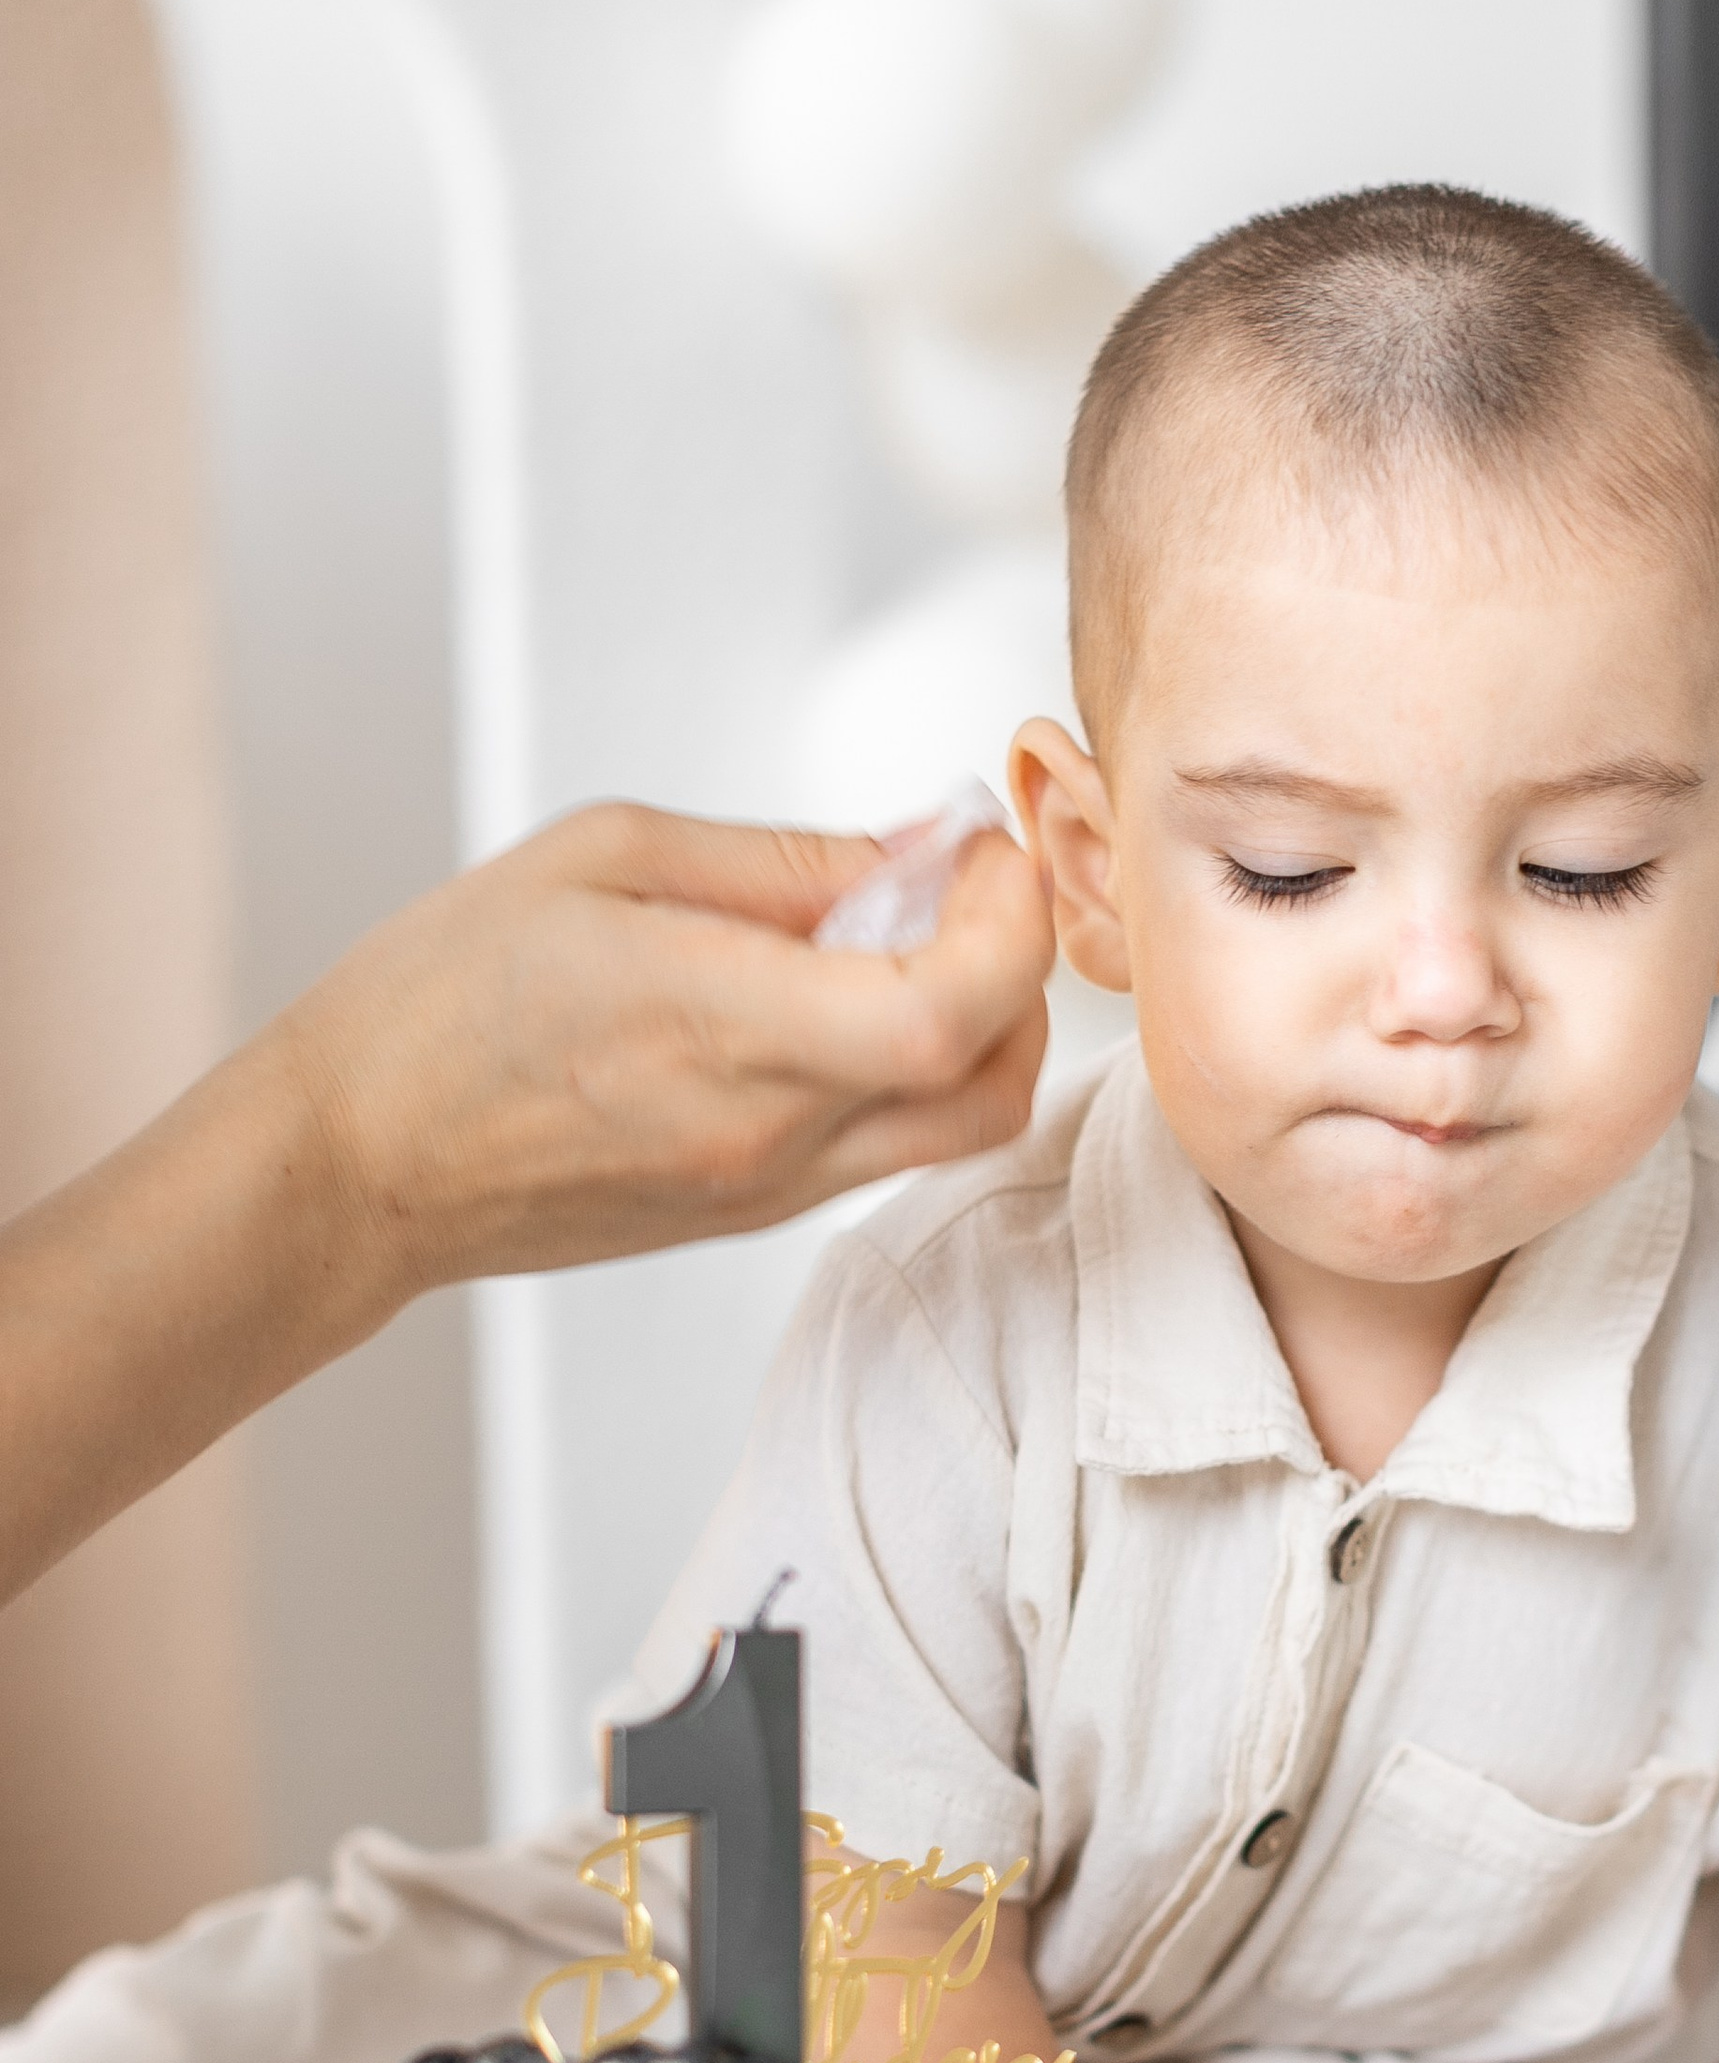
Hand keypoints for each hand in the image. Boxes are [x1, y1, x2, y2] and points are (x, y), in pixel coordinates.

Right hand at [0, 804, 1052, 1608]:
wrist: (356, 1162)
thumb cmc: (444, 996)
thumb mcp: (606, 858)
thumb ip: (785, 859)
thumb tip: (918, 849)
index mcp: (730, 1024)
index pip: (956, 1005)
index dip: (1010, 919)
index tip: (983, 851)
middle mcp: (772, 1128)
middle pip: (996, 1077)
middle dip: (1020, 967)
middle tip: (965, 886)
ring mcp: (771, 1186)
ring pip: (962, 1124)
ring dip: (982, 1027)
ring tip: (908, 940)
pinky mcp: (756, 1213)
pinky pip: (891, 1146)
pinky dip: (916, 1068)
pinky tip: (842, 999)